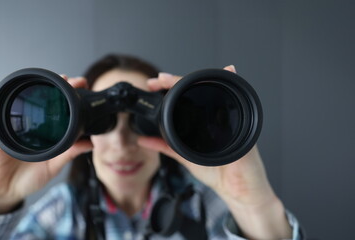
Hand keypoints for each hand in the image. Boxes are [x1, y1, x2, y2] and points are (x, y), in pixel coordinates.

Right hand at [0, 76, 92, 216]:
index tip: (82, 87)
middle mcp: (30, 128)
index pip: (58, 111)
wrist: (2, 192)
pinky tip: (23, 101)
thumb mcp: (53, 166)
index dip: (69, 98)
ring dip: (40, 91)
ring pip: (25, 105)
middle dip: (58, 87)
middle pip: (43, 102)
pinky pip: (4, 123)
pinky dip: (11, 112)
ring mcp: (14, 129)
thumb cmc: (27, 179)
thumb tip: (90, 143)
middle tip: (71, 79)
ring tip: (56, 82)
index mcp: (45, 134)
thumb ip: (69, 153)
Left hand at [138, 66, 291, 238]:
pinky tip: (227, 73)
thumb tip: (143, 139)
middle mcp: (219, 117)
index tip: (154, 83)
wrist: (240, 192)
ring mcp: (233, 120)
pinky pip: (236, 109)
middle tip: (161, 78)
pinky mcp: (243, 127)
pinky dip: (231, 93)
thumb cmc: (219, 174)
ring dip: (202, 79)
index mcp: (205, 122)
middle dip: (180, 80)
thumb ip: (165, 146)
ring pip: (217, 92)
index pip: (187, 98)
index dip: (172, 87)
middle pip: (201, 89)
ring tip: (182, 77)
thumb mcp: (185, 157)